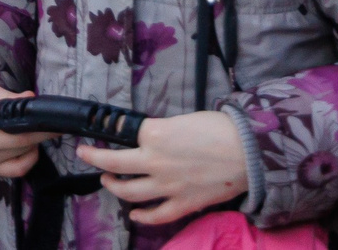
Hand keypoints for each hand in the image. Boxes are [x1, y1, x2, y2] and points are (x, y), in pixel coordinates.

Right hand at [0, 79, 48, 177]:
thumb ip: (9, 97)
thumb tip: (33, 100)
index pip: (18, 124)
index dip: (41, 123)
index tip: (58, 119)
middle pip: (25, 142)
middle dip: (44, 133)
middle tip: (54, 124)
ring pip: (23, 154)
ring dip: (34, 143)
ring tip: (32, 130)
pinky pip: (16, 170)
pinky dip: (27, 160)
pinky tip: (28, 148)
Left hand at [74, 109, 247, 224]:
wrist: (250, 152)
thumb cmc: (219, 129)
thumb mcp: (181, 120)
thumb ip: (161, 131)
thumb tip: (151, 138)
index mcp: (153, 134)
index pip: (121, 133)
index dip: (108, 133)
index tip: (97, 133)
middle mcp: (154, 160)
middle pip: (114, 163)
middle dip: (95, 159)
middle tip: (87, 155)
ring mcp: (168, 185)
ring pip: (129, 191)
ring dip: (113, 187)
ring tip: (107, 181)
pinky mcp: (184, 203)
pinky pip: (157, 215)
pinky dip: (142, 217)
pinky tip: (134, 215)